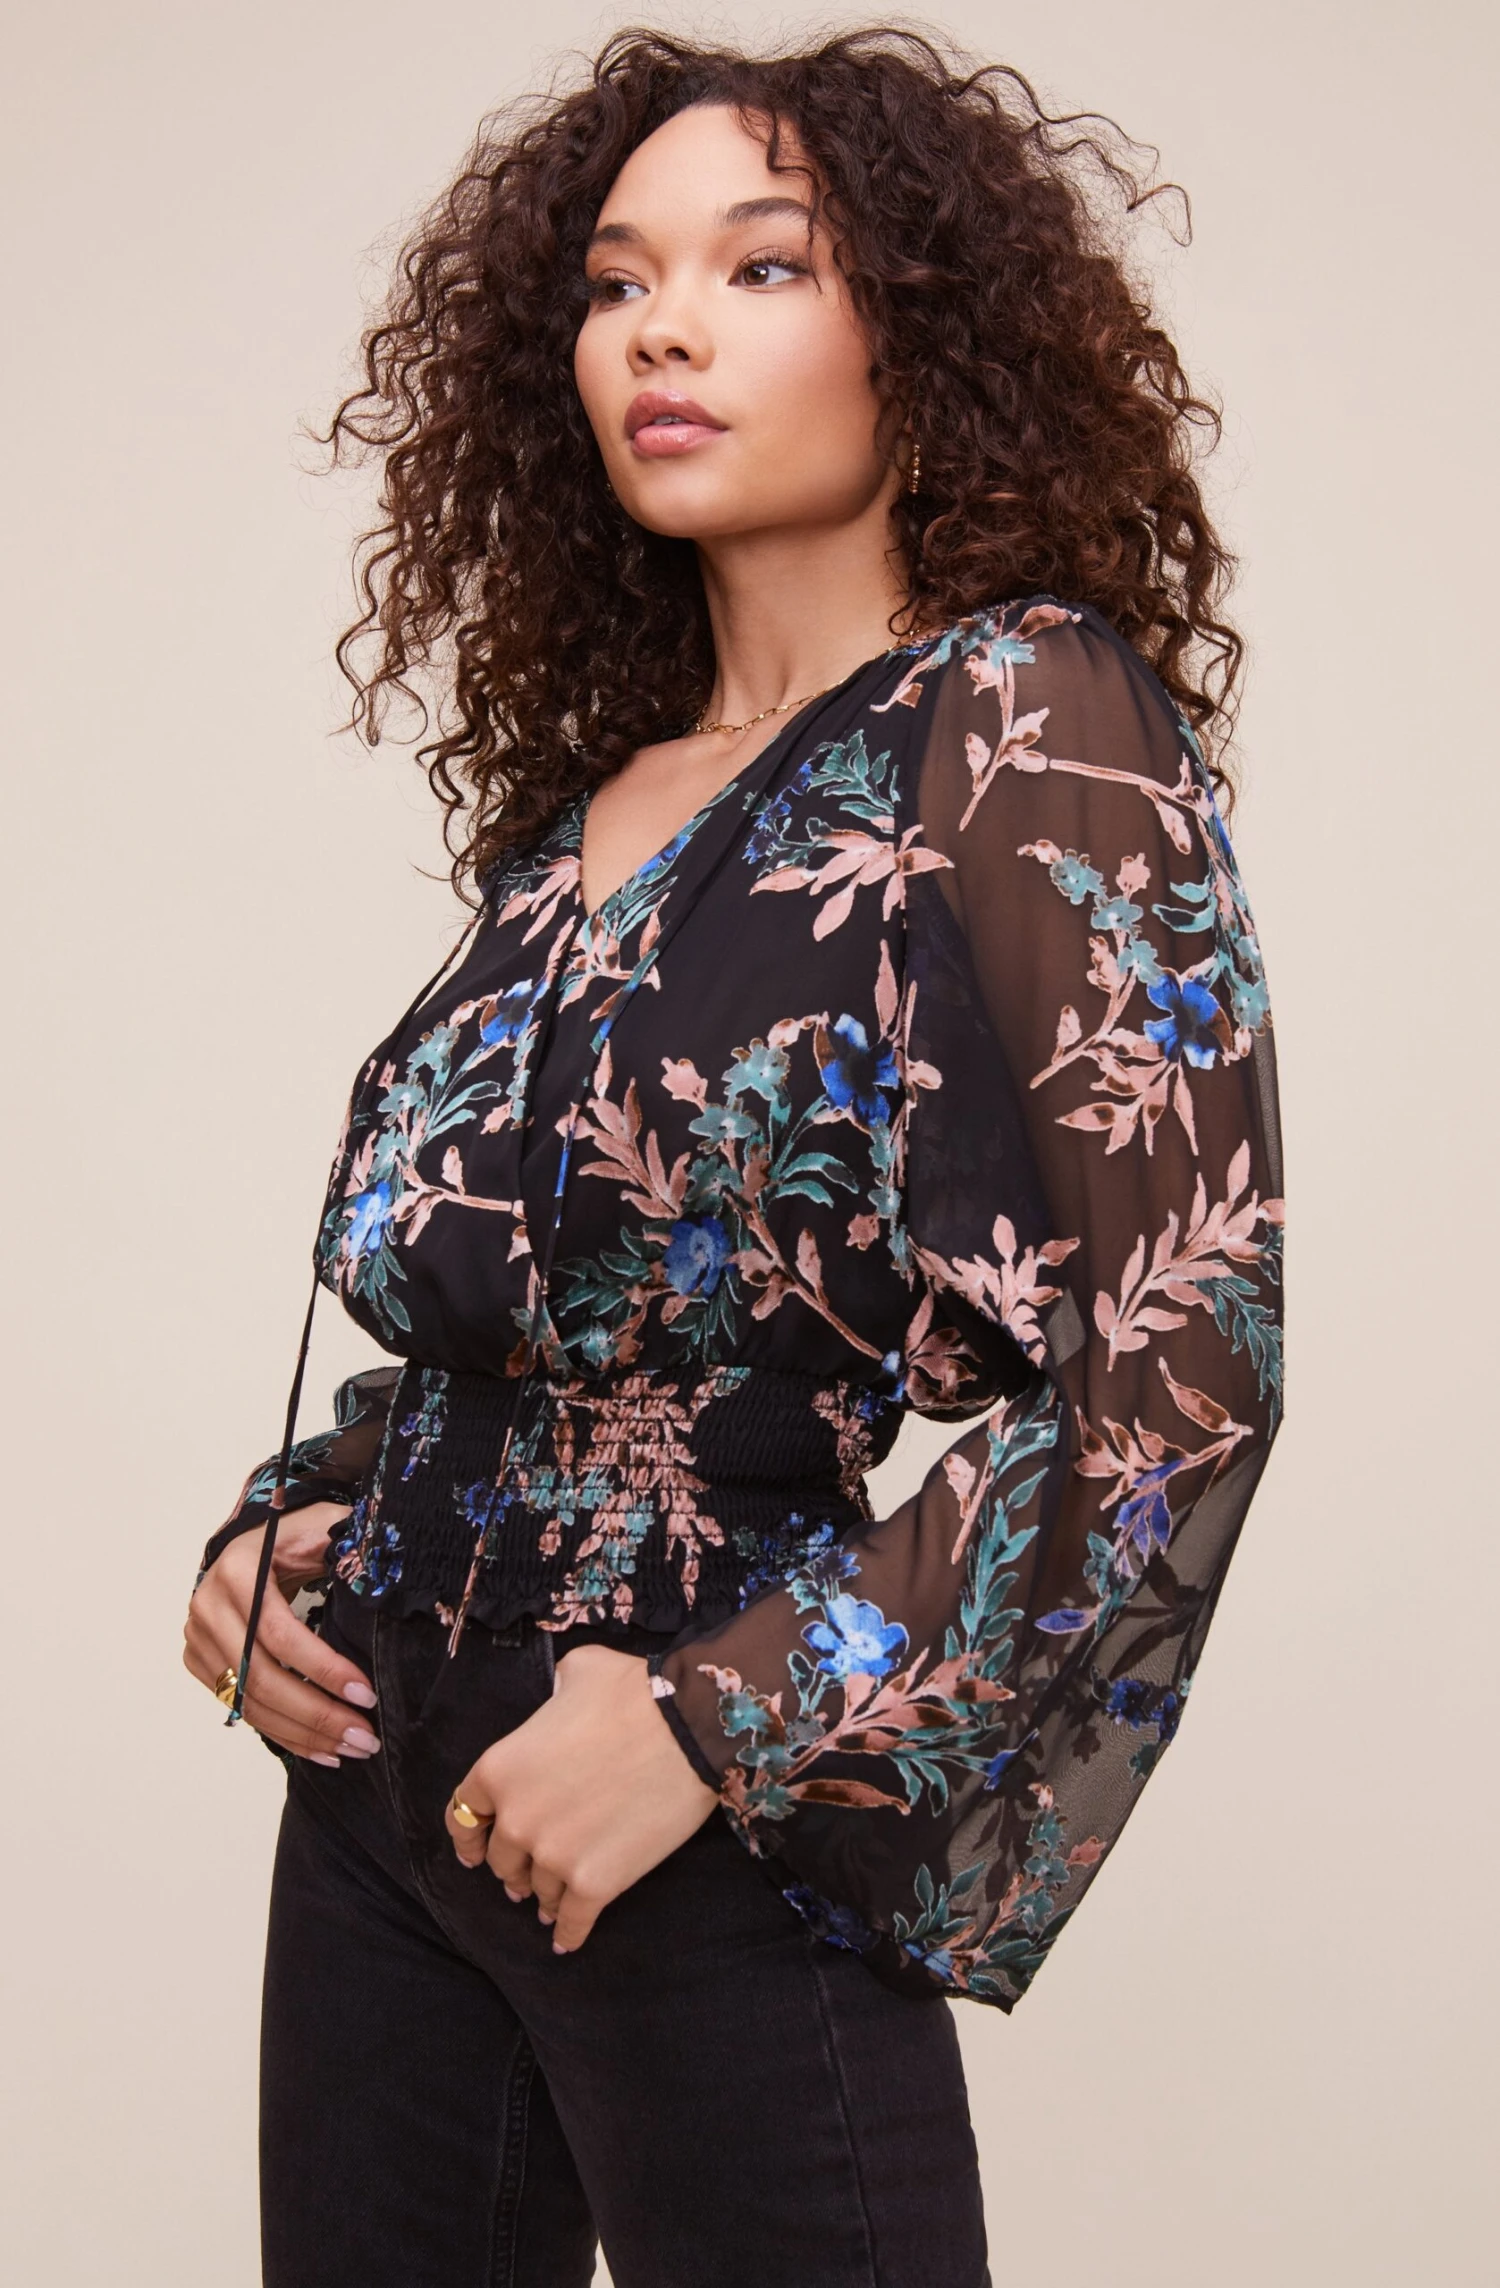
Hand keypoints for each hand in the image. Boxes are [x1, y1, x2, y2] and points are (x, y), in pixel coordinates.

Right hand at [183, 1505, 381, 1765]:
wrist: (252, 1539)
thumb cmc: (295, 1533)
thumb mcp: (324, 1527)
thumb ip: (351, 1550)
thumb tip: (392, 1581)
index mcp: (239, 1570)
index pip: (279, 1633)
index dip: (323, 1669)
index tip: (366, 1695)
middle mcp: (208, 1606)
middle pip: (260, 1677)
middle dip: (316, 1715)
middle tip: (364, 1739)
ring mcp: (199, 1637)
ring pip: (248, 1701)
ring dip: (302, 1733)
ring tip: (349, 1748)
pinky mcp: (199, 1661)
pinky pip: (240, 1707)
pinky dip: (281, 1732)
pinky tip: (319, 1748)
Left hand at [444, 1643, 718, 1952]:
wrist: (687, 1726)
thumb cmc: (631, 1692)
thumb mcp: (574, 1673)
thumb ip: (550, 1698)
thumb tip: (557, 1704)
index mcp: (500, 1768)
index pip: (465, 1813)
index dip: (470, 1833)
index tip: (475, 1849)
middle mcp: (517, 1820)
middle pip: (502, 1858)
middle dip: (513, 1864)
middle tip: (525, 1872)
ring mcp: (554, 1857)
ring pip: (537, 1890)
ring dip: (543, 1895)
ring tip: (552, 1901)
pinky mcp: (595, 1885)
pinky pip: (572, 1921)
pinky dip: (567, 1933)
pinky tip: (566, 1940)